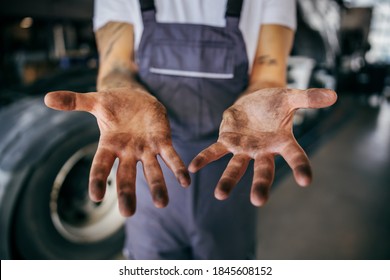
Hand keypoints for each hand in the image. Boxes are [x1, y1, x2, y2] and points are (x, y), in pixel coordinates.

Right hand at [44, 87, 189, 215]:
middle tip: (128, 213)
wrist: (136, 98)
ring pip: (151, 171)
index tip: (96, 196)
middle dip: (127, 193)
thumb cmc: (114, 104)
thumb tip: (46, 97)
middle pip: (126, 175)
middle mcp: (127, 152)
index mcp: (109, 144)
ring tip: (162, 203)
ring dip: (157, 187)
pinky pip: (170, 157)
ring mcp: (146, 149)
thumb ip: (74, 101)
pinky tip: (185, 181)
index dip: (98, 179)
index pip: (101, 165)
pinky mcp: (162, 142)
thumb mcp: (95, 101)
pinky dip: (176, 168)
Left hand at [189, 88, 336, 205]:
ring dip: (228, 181)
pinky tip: (193, 168)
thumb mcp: (290, 97)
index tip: (306, 180)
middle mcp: (263, 151)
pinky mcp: (227, 141)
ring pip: (236, 167)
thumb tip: (334, 94)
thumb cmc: (275, 102)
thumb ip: (308, 97)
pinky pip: (215, 151)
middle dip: (260, 185)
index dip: (301, 167)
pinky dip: (205, 158)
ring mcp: (243, 148)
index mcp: (282, 142)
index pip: (295, 157)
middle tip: (258, 200)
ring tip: (220, 195)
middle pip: (263, 170)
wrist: (255, 99)